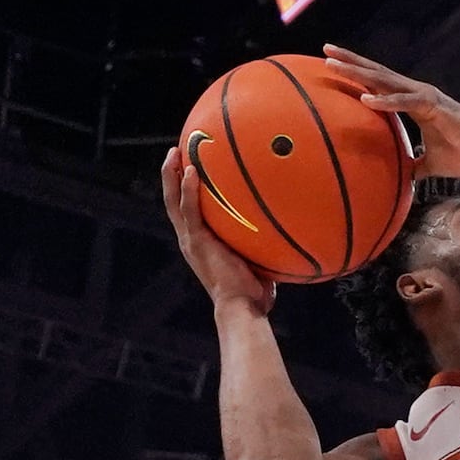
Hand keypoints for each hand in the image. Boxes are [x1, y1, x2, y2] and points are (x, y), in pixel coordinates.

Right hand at [161, 147, 274, 313]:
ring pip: (173, 201)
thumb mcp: (256, 260)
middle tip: (177, 151)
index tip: (191, 167)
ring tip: (176, 152)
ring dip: (172, 175)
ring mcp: (191, 240)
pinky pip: (190, 210)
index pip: (188, 211)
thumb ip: (261, 243)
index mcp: (201, 244)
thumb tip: (286, 228)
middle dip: (172, 175)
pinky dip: (189, 190)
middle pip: (173, 201)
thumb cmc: (253, 293)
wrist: (242, 308)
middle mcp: (191, 240)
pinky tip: (193, 171)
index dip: (186, 190)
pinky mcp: (196, 242)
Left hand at [322, 46, 459, 178]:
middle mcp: (415, 93)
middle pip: (377, 74)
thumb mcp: (431, 163)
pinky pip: (404, 102)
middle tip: (326, 51)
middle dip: (351, 62)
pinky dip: (384, 101)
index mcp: (413, 103)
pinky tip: (365, 99)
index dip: (359, 75)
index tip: (336, 67)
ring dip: (358, 73)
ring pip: (384, 80)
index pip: (380, 85)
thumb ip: (414, 166)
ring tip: (334, 65)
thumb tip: (403, 179)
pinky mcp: (433, 106)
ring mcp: (423, 96)